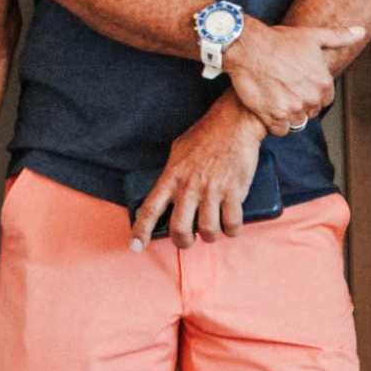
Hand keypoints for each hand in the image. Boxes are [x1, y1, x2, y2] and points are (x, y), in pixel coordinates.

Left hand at [131, 103, 264, 248]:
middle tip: (188, 241)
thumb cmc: (206, 135)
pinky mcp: (234, 191)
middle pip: (180, 228)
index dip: (141, 231)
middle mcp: (189, 187)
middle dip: (183, 241)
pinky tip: (231, 228)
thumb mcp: (178, 151)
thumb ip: (173, 173)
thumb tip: (170, 191)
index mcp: (171, 177)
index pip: (150, 209)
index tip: (135, 247)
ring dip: (210, 237)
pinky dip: (232, 231)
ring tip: (212, 232)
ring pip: (207, 230)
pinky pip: (232, 223)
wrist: (235, 123)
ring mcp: (212, 190)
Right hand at [220, 19, 363, 131]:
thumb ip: (339, 37)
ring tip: (276, 99)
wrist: (248, 46)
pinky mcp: (273, 116)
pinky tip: (268, 109)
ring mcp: (293, 109)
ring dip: (288, 115)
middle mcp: (311, 98)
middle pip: (311, 111)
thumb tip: (360, 31)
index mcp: (324, 83)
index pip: (325, 100)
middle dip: (301, 104)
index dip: (312, 93)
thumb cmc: (279, 40)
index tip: (299, 85)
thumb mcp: (313, 36)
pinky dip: (275, 123)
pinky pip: (280, 130)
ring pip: (297, 122)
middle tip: (285, 91)